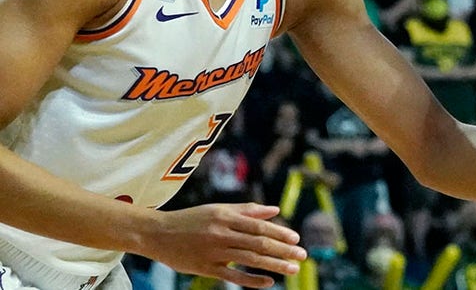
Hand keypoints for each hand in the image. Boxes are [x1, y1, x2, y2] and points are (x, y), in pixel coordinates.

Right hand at [139, 203, 306, 287]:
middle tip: (303, 256)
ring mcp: (213, 252)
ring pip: (249, 259)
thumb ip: (247, 210)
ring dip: (274, 265)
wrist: (156, 233)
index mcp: (226, 216)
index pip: (259, 226)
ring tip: (292, 270)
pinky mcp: (205, 268)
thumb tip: (275, 210)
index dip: (280, 233)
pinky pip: (233, 276)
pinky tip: (268, 282)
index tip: (296, 239)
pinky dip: (252, 280)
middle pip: (258, 243)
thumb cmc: (192, 219)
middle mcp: (222, 233)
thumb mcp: (219, 209)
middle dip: (283, 251)